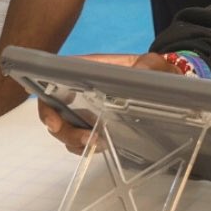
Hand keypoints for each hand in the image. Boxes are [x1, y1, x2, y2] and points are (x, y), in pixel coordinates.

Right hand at [38, 52, 174, 153]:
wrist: (163, 84)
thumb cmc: (153, 69)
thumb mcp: (152, 63)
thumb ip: (148, 65)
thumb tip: (140, 72)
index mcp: (86, 71)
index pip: (53, 83)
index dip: (47, 103)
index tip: (54, 122)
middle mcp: (80, 91)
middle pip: (55, 111)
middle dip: (64, 130)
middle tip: (86, 139)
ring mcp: (86, 109)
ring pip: (66, 128)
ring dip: (75, 141)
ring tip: (99, 144)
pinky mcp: (96, 124)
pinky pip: (80, 139)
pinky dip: (84, 147)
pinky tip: (102, 147)